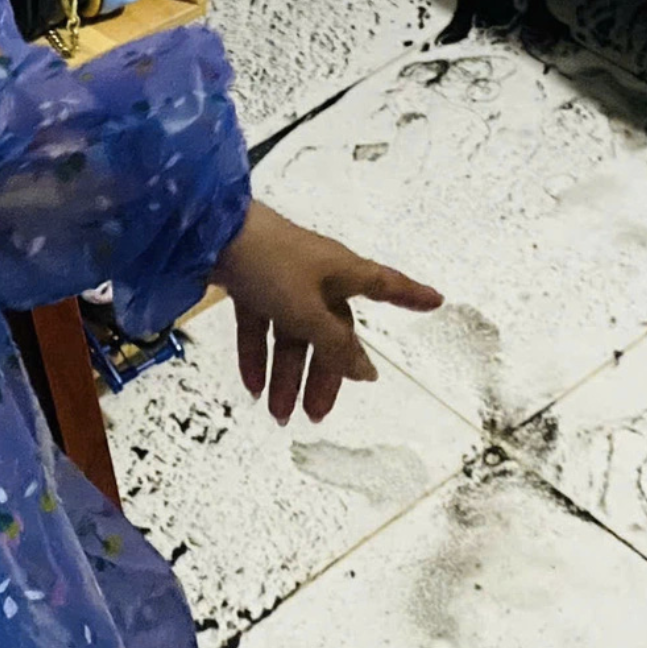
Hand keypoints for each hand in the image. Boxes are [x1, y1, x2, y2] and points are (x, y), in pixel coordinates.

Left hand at [209, 201, 442, 422]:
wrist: (210, 232)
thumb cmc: (271, 266)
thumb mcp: (308, 312)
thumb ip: (336, 344)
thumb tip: (367, 372)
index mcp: (342, 273)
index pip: (386, 286)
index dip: (411, 295)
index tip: (436, 301)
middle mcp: (317, 277)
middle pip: (331, 331)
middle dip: (324, 374)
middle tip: (316, 414)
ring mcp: (283, 280)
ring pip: (293, 335)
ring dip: (286, 375)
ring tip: (278, 415)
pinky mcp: (252, 283)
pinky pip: (262, 327)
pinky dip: (257, 356)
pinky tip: (253, 387)